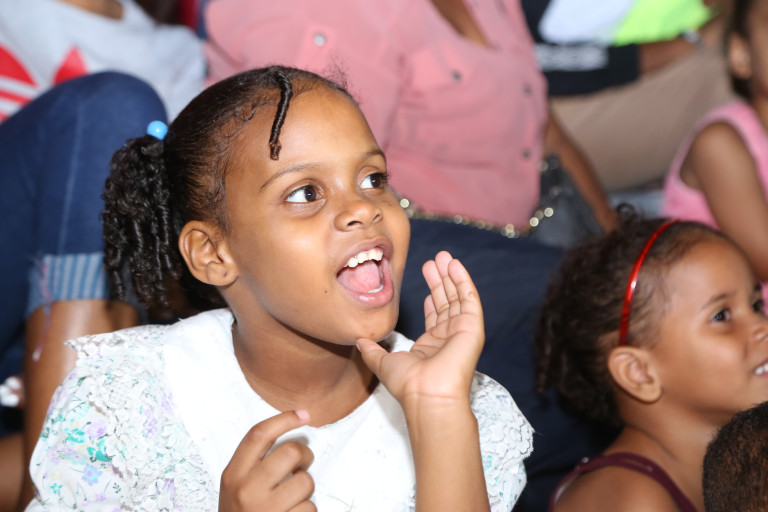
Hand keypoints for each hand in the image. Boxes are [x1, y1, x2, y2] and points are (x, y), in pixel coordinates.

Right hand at [219, 410, 315, 511]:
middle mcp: (246, 490)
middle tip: (302, 464)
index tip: (303, 414)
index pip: (258, 435)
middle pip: (290, 452)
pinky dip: (307, 511)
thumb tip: (292, 436)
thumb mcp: (235, 486)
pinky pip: (311, 508)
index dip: (284, 419)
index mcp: (233, 475)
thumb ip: (254, 463)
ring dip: (306, 489)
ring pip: (306, 482)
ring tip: (292, 498)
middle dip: (304, 455)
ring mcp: (266, 510)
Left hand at [357, 251, 483, 408]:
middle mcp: (448, 337)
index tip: (426, 275)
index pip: (434, 313)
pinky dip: (463, 281)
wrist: (427, 394)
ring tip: (444, 256)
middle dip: (440, 279)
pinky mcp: (472, 328)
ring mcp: (461, 332)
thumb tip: (358, 340)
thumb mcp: (383, 363)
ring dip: (451, 275)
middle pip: (446, 301)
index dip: (431, 294)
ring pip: (458, 297)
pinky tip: (455, 266)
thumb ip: (372, 351)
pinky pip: (469, 299)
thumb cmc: (407, 384)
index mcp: (430, 345)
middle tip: (435, 259)